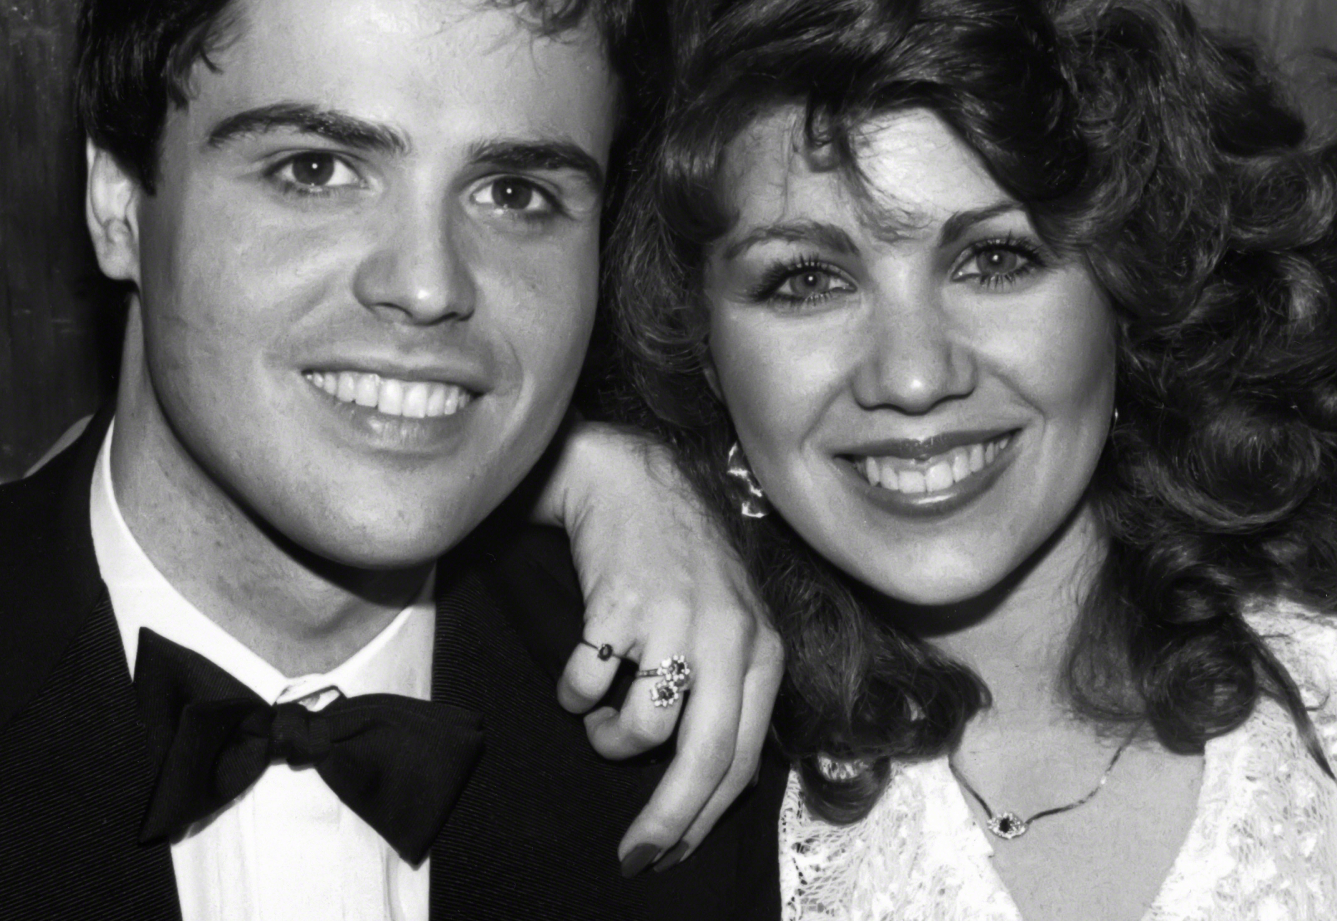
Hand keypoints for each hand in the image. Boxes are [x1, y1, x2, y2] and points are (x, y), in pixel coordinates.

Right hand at [528, 420, 783, 873]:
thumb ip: (730, 695)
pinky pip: (588, 685)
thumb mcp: (730, 625)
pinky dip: (575, 696)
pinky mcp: (619, 602)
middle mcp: (728, 637)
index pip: (743, 758)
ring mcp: (675, 618)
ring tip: (602, 715)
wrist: (631, 480)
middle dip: (665, 819)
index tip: (670, 854)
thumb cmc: (679, 564)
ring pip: (641, 728)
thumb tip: (710, 786)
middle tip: (635, 855)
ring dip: (610, 739)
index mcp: (761, 651)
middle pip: (702, 757)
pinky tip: (579, 676)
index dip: (705, 819)